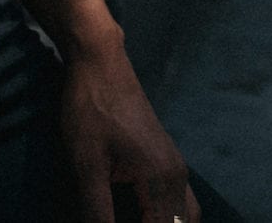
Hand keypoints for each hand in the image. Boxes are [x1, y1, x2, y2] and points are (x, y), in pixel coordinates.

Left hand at [57, 42, 196, 222]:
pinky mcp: (168, 159)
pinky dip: (167, 216)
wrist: (100, 64)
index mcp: (161, 182)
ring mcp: (176, 167)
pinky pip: (180, 202)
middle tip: (115, 216)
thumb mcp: (85, 164)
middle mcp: (177, 178)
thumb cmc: (89, 109)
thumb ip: (96, 210)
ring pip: (185, 217)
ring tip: (133, 215)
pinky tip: (141, 213)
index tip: (109, 222)